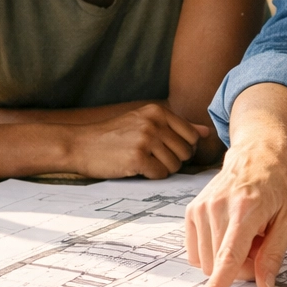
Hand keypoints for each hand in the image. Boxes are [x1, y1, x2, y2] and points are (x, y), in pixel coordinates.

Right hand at [65, 103, 208, 178]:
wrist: (80, 144)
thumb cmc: (113, 135)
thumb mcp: (144, 122)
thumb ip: (177, 126)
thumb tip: (206, 132)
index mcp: (158, 111)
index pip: (192, 135)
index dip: (184, 148)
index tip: (168, 150)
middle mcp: (154, 122)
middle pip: (186, 151)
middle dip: (174, 160)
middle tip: (153, 158)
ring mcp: (146, 139)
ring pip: (175, 165)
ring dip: (162, 169)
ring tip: (144, 162)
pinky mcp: (137, 158)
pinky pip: (161, 174)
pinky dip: (152, 175)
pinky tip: (138, 168)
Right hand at [185, 144, 286, 286]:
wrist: (255, 157)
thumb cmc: (275, 188)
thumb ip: (274, 255)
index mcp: (246, 210)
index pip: (228, 256)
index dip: (217, 285)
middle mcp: (218, 208)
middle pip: (218, 264)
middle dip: (239, 269)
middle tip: (257, 249)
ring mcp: (201, 208)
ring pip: (204, 261)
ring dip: (224, 260)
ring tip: (244, 237)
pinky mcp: (191, 211)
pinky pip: (195, 252)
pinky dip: (211, 252)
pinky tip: (227, 234)